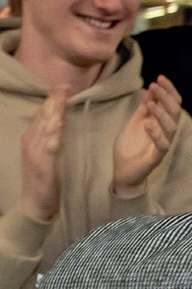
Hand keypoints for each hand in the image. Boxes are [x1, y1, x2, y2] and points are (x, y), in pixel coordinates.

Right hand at [20, 85, 69, 220]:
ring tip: (61, 97)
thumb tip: (57, 126)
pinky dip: (55, 133)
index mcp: (33, 140)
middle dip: (53, 100)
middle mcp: (32, 142)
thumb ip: (50, 141)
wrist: (35, 204)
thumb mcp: (46, 156)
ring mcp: (36, 152)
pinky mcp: (43, 164)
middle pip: (44, 117)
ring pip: (46, 127)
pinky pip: (50, 145)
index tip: (60, 87)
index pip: (42, 116)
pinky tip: (60, 123)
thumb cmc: (43, 181)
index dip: (51, 101)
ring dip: (54, 111)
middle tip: (62, 84)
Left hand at [113, 76, 181, 195]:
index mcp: (162, 123)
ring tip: (149, 102)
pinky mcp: (156, 157)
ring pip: (171, 127)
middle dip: (167, 97)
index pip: (173, 104)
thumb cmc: (130, 148)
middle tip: (155, 85)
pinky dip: (156, 133)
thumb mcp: (135, 122)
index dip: (169, 91)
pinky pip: (162, 145)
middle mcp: (166, 133)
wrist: (122, 171)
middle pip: (175, 113)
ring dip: (161, 112)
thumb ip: (143, 109)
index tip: (159, 78)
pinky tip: (147, 123)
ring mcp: (162, 145)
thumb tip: (150, 89)